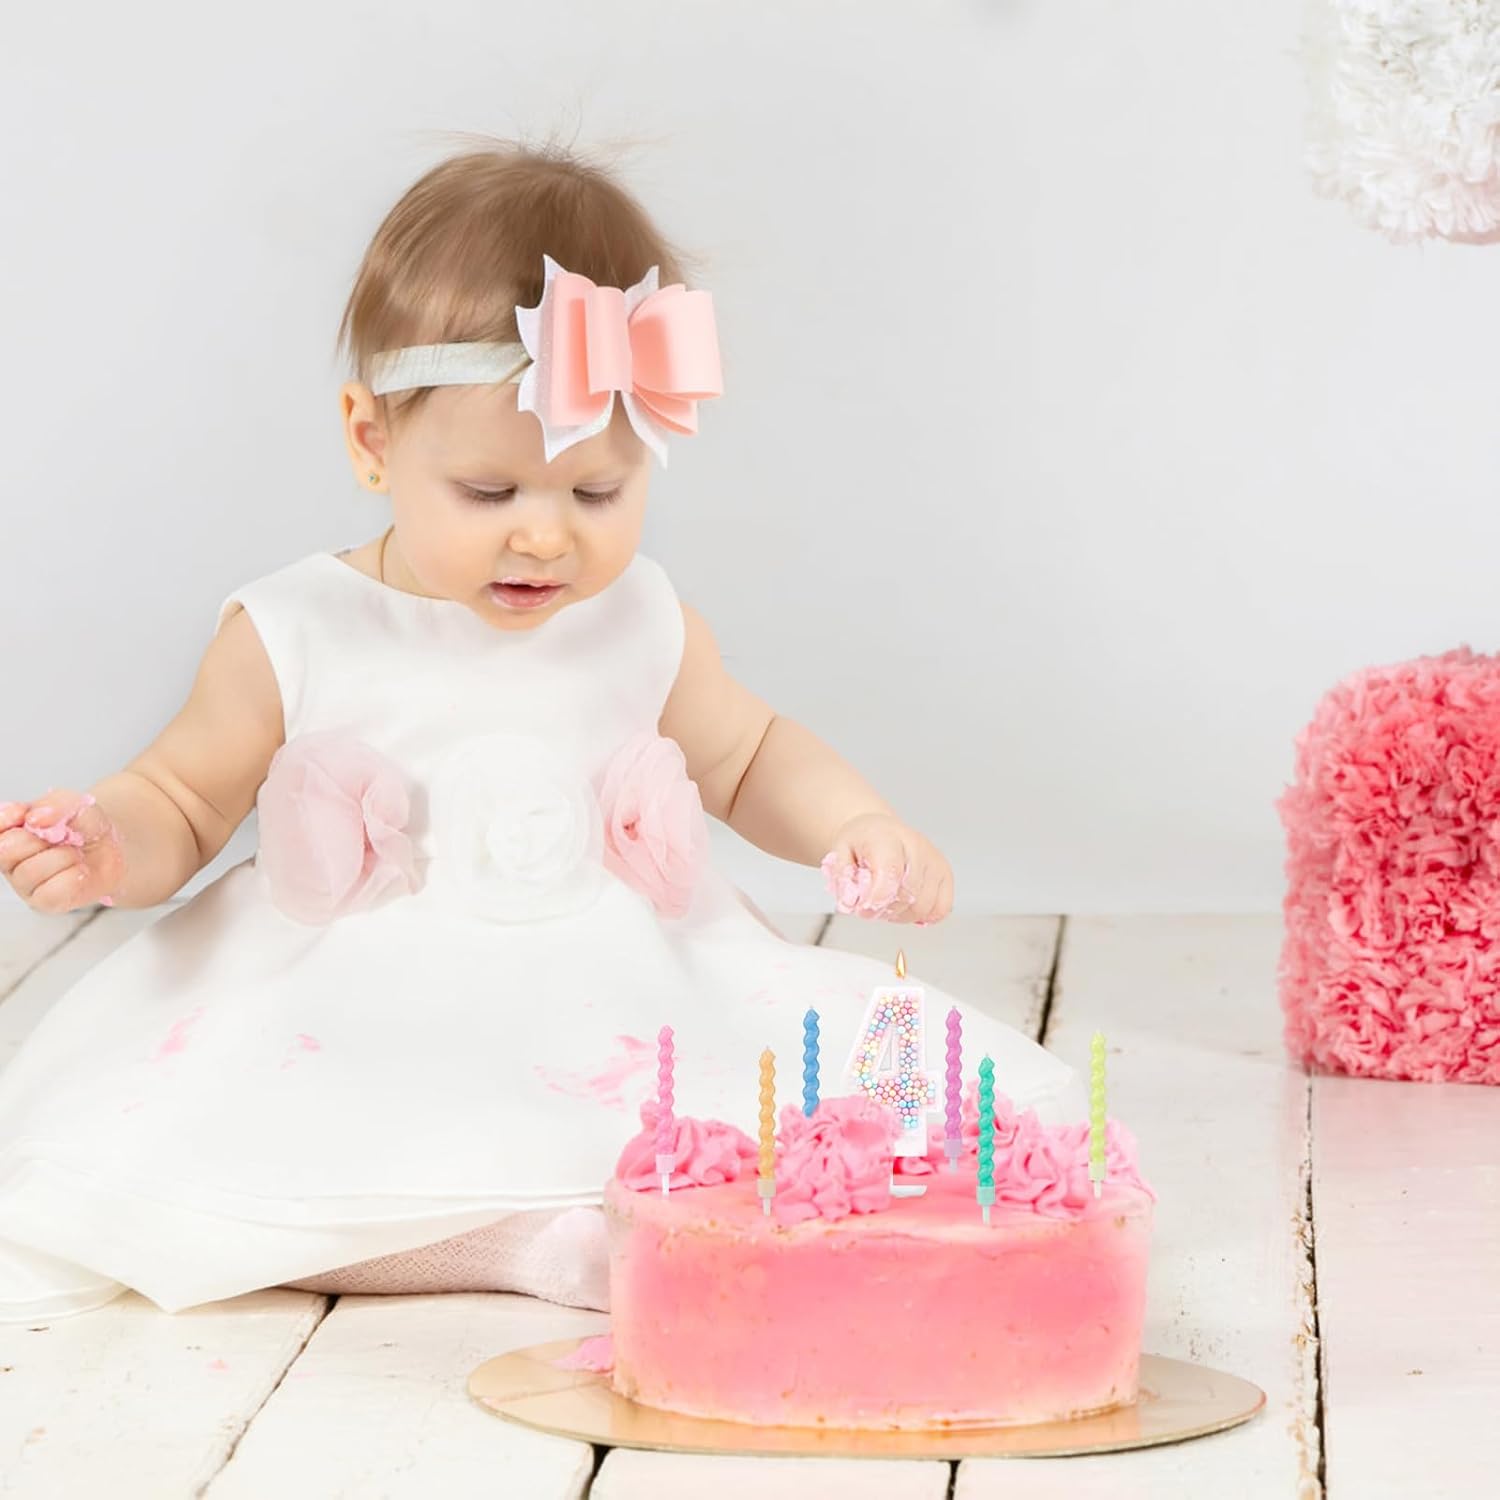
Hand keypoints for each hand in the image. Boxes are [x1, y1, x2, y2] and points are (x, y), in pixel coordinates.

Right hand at [0, 789, 124, 913]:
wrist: (114, 849)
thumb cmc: (84, 828)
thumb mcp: (75, 805)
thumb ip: (55, 805)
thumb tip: (33, 819)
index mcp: (10, 833)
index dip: (4, 820)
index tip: (22, 814)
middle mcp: (11, 860)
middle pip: (5, 851)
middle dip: (37, 839)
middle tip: (61, 836)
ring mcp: (25, 884)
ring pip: (30, 872)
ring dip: (62, 857)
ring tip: (76, 853)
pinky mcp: (45, 902)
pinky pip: (52, 892)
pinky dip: (73, 876)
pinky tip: (80, 870)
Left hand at [822, 813, 952, 925]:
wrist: (879, 829)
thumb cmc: (862, 842)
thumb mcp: (839, 852)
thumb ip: (842, 877)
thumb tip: (850, 902)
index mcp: (886, 836)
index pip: (890, 872)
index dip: (877, 898)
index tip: (864, 909)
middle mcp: (916, 845)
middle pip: (908, 893)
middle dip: (885, 910)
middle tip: (870, 907)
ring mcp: (933, 860)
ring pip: (924, 905)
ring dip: (902, 915)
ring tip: (887, 904)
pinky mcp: (945, 873)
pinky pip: (941, 908)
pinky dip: (924, 916)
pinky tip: (906, 906)